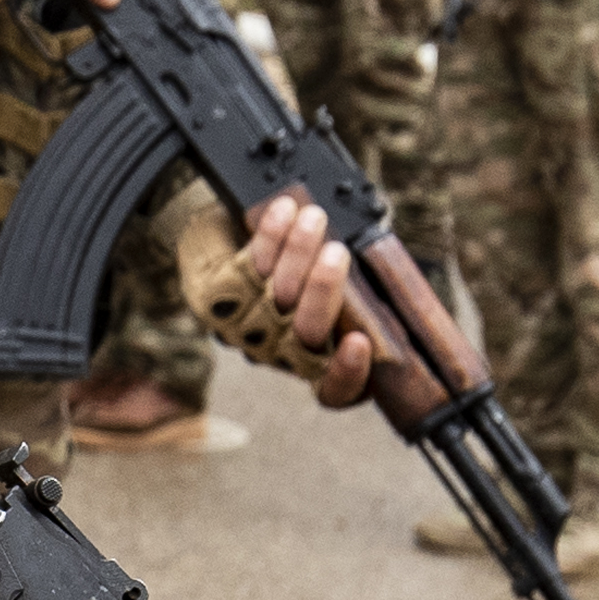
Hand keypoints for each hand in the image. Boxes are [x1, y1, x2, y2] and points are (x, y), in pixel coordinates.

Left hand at [179, 187, 377, 405]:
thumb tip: (382, 277)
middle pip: (306, 333)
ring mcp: (247, 325)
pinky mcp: (216, 295)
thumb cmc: (303, 264)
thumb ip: (359, 294)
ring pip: (276, 296)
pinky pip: (246, 264)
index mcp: (319, 360)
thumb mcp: (342, 283)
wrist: (224, 237)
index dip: (348, 373)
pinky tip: (285, 209)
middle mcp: (282, 350)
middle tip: (337, 253)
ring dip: (297, 252)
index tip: (360, 341)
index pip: (335, 390)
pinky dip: (269, 234)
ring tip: (314, 219)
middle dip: (323, 291)